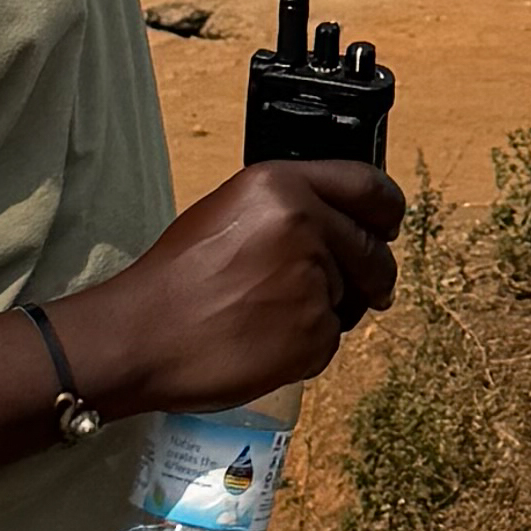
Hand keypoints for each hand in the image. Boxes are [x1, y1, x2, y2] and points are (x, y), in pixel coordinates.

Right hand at [60, 161, 404, 415]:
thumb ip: (291, 207)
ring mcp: (313, 280)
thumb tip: (345, 224)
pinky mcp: (313, 334)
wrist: (140, 336)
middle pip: (372, 250)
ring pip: (351, 298)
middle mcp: (305, 224)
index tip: (390, 224)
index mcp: (282, 184)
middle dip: (371, 274)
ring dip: (329, 310)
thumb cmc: (176, 278)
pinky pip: (330, 339)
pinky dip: (307, 346)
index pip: (369, 187)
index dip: (387, 210)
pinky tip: (265, 342)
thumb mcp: (232, 211)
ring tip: (274, 317)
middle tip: (363, 289)